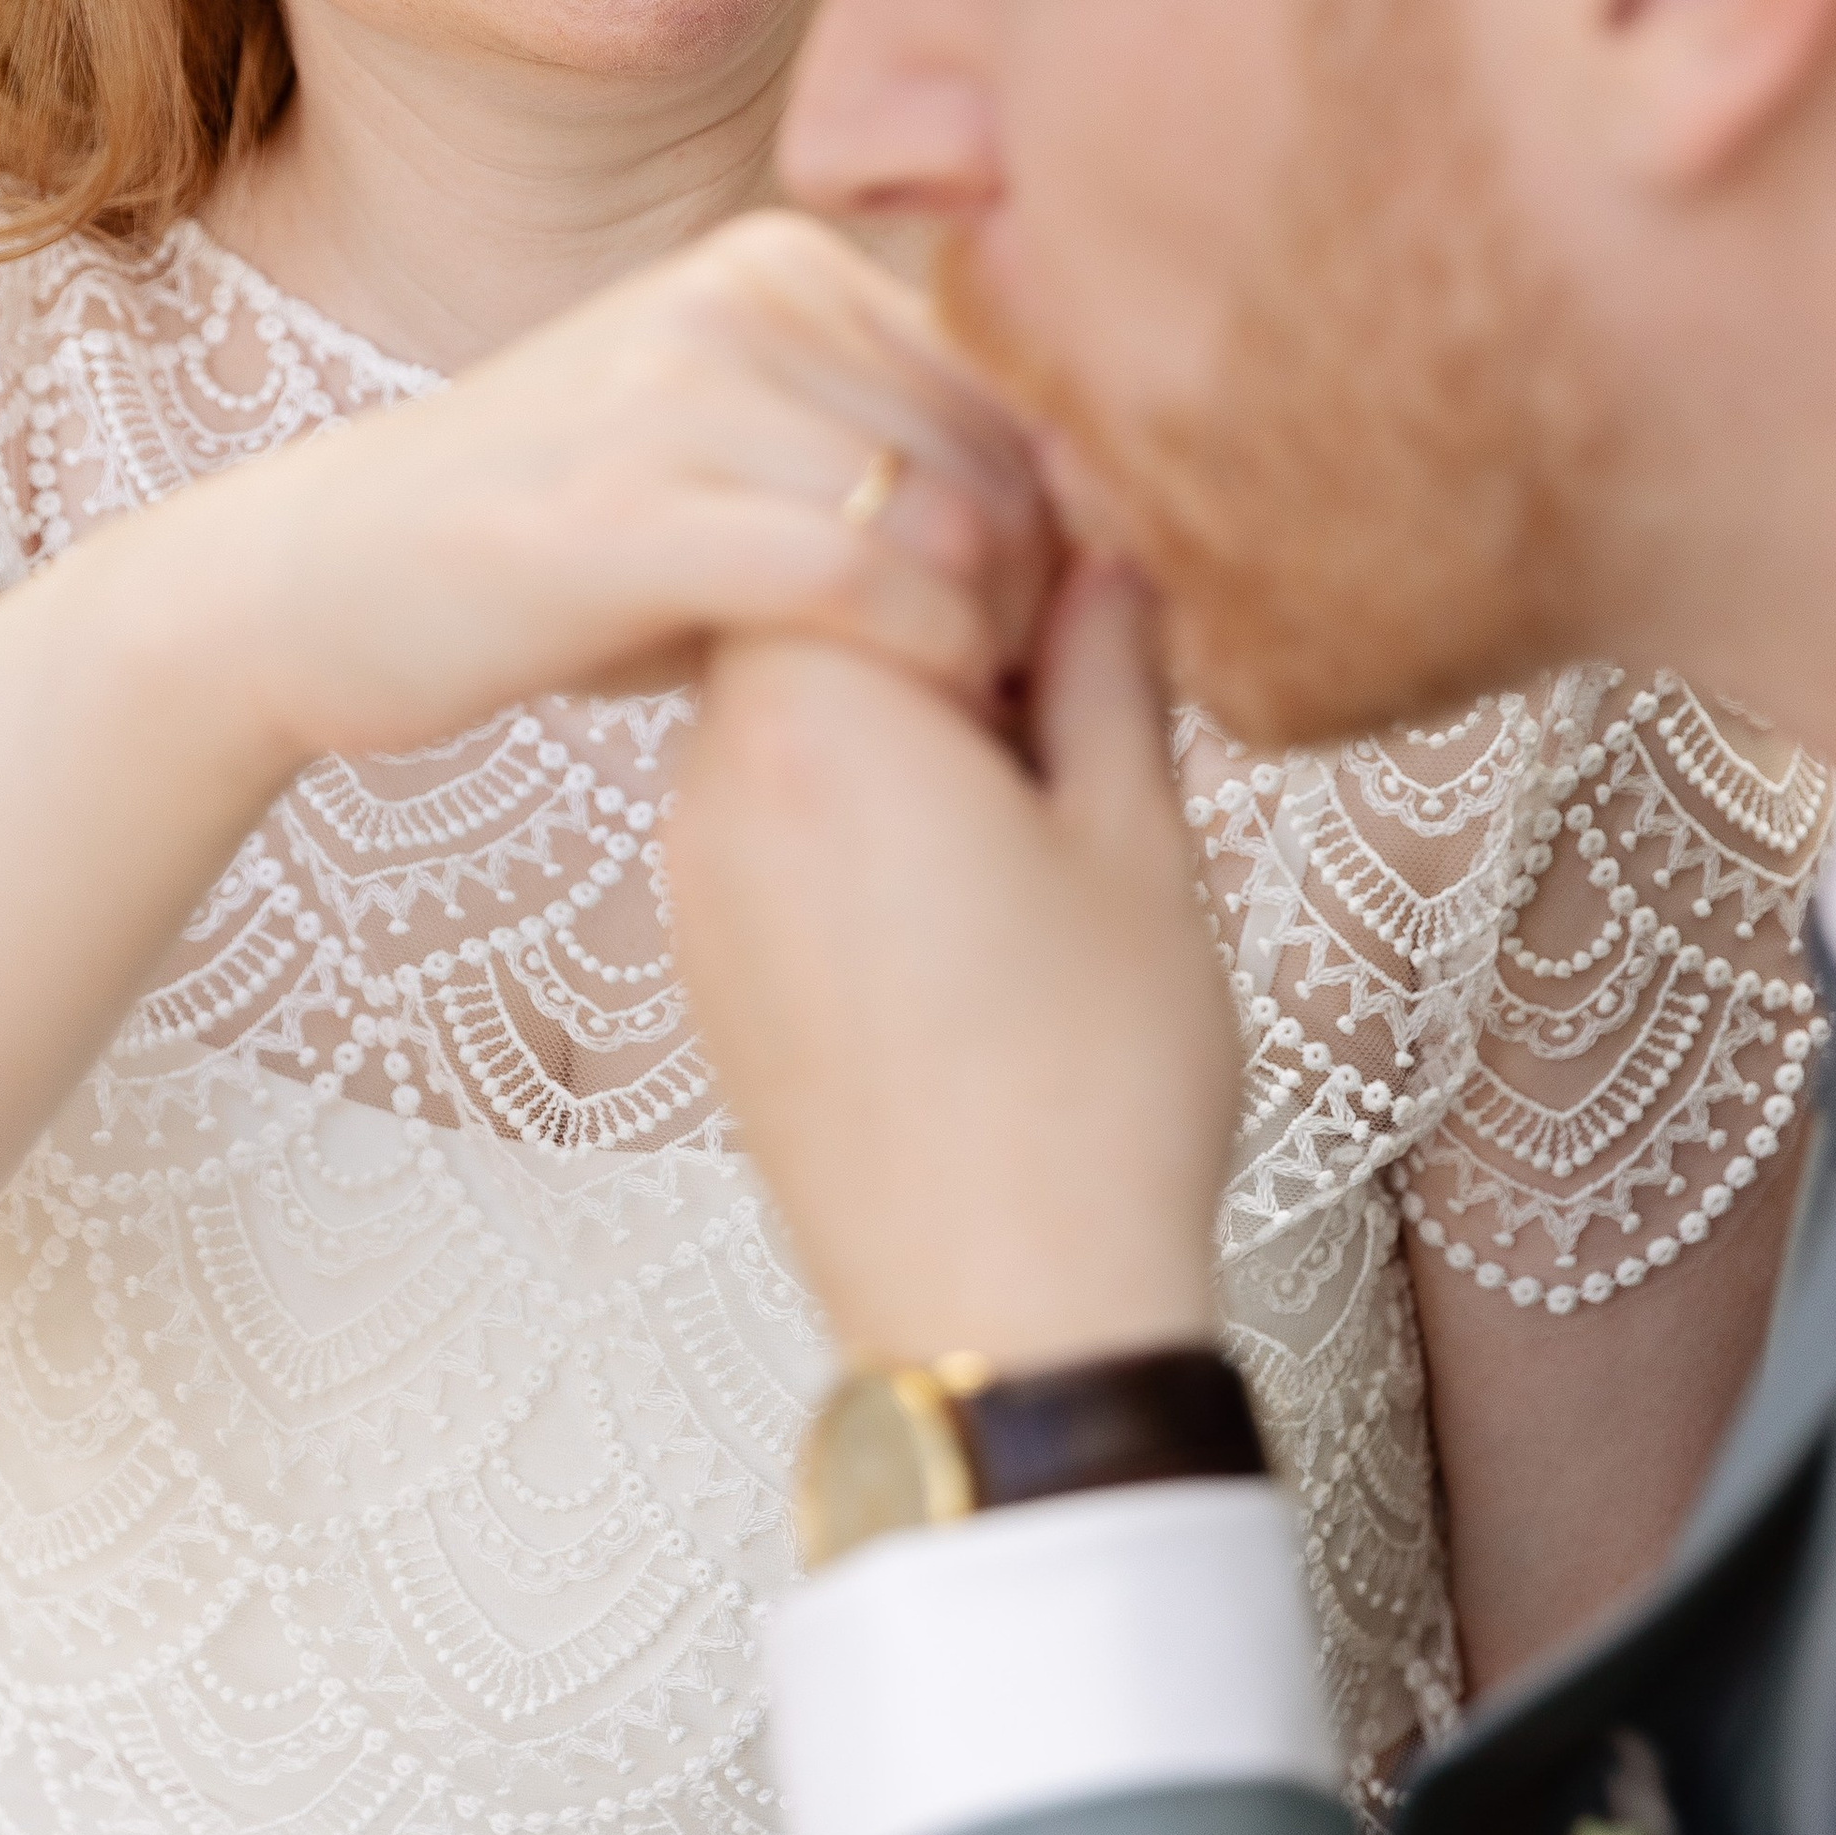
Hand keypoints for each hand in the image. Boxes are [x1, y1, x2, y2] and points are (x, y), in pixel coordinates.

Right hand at [184, 209, 1056, 773]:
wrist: (318, 582)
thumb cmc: (551, 551)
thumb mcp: (731, 464)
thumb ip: (883, 466)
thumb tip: (1087, 534)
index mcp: (781, 261)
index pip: (1015, 382)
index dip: (1074, 518)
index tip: (1069, 628)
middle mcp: (740, 292)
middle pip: (1005, 448)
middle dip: (1051, 587)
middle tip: (1041, 695)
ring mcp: (680, 391)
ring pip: (953, 511)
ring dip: (1002, 634)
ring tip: (988, 713)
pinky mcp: (628, 509)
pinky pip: (861, 579)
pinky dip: (931, 661)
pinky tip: (931, 714)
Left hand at [667, 564, 1245, 1369]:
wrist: (1002, 1319)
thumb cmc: (1087, 1081)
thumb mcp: (1137, 841)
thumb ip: (1107, 669)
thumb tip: (1101, 564)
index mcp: (820, 715)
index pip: (860, 515)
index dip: (984, 517)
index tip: (1085, 568)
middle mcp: (719, 783)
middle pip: (811, 606)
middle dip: (941, 608)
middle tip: (1078, 670)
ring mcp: (697, 882)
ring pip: (790, 714)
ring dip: (904, 712)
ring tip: (1039, 790)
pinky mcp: (708, 967)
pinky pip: (774, 820)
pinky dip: (863, 805)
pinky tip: (976, 884)